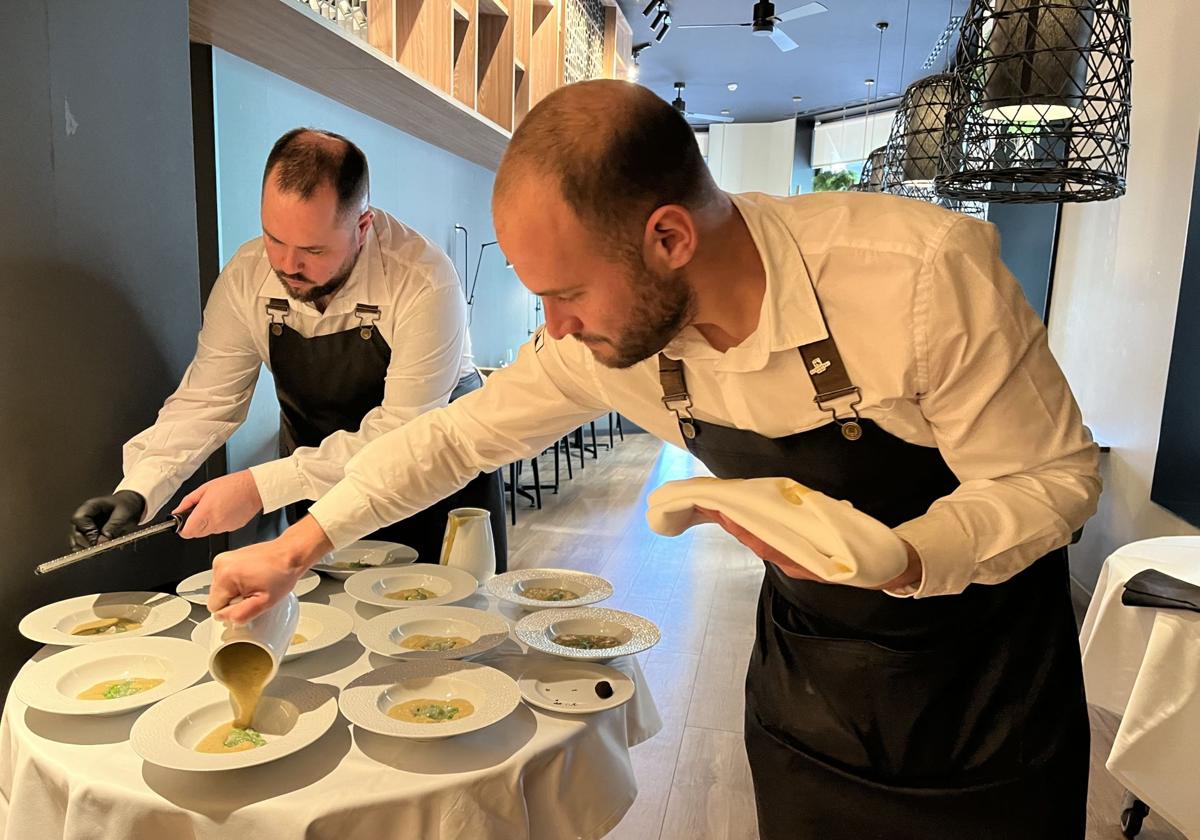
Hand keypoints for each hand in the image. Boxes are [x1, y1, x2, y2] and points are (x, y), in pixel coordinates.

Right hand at [70, 490, 145, 548]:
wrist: (130, 506)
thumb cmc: (126, 506)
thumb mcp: (123, 514)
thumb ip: (113, 526)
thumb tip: (102, 542)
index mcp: (89, 507)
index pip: (79, 519)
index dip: (87, 532)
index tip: (98, 542)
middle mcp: (83, 518)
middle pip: (75, 533)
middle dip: (87, 543)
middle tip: (100, 550)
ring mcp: (83, 528)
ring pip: (76, 542)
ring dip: (87, 550)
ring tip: (101, 553)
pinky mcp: (87, 537)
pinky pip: (83, 547)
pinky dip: (90, 552)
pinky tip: (100, 554)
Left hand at [173, 470, 263, 538]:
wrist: (254, 488)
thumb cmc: (233, 485)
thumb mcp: (204, 488)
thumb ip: (188, 501)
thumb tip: (177, 511)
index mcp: (206, 512)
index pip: (187, 532)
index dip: (182, 528)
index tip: (183, 523)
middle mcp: (215, 523)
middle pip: (196, 534)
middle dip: (193, 526)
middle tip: (198, 513)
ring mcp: (225, 527)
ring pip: (208, 532)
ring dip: (207, 524)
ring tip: (215, 509)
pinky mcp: (233, 528)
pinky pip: (220, 529)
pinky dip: (219, 523)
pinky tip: (224, 511)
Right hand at [208, 515, 331, 622]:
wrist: (290, 554)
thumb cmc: (282, 573)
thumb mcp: (264, 603)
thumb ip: (241, 614)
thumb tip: (223, 618)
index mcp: (225, 575)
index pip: (215, 608)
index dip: (233, 610)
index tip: (248, 602)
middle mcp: (220, 564)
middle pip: (217, 597)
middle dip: (234, 600)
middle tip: (254, 593)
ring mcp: (223, 559)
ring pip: (221, 589)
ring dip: (236, 591)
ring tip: (255, 584)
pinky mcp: (228, 557)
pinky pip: (226, 579)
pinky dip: (237, 582)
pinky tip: (252, 578)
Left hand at [695, 506, 922, 589]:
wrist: (883, 567)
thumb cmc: (865, 548)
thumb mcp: (846, 533)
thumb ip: (823, 519)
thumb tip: (803, 502)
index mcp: (800, 559)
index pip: (762, 541)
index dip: (740, 526)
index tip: (720, 512)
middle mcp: (790, 561)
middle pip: (753, 539)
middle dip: (728, 521)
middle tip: (702, 502)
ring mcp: (790, 559)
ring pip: (756, 539)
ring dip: (735, 523)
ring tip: (713, 505)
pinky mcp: (793, 555)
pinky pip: (766, 540)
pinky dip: (750, 527)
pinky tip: (738, 516)